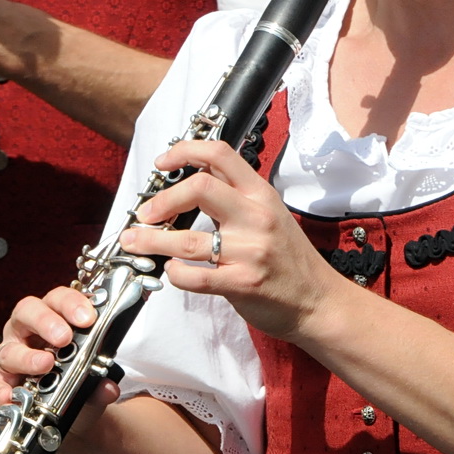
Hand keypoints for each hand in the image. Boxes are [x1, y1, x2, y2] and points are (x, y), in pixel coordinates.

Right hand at [0, 286, 118, 433]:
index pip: (57, 299)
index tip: (88, 318)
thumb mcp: (91, 387)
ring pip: (8, 349)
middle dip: (46, 321)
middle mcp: (24, 334)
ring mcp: (7, 358)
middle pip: (26, 312)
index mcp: (51, 321)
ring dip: (27, 357)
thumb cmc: (72, 389)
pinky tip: (10, 397)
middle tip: (64, 337)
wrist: (58, 421)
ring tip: (45, 365)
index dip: (71, 304)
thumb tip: (108, 389)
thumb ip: (99, 386)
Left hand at [119, 139, 351, 341]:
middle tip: (145, 213)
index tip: (162, 163)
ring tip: (135, 242)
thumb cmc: (290, 260)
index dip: (184, 151)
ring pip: (186, 239)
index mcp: (261, 195)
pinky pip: (194, 276)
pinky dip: (174, 273)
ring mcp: (250, 251)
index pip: (220, 154)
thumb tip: (191, 181)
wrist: (318, 301)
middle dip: (161, 200)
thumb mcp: (271, 215)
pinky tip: (171, 271)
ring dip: (151, 240)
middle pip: (199, 188)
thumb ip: (236, 198)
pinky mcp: (242, 283)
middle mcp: (256, 217)